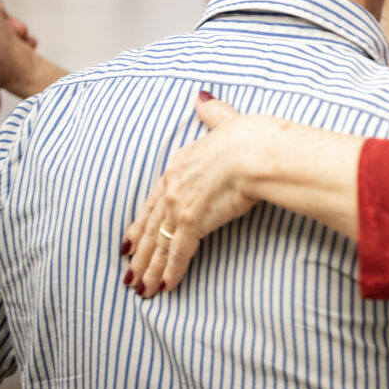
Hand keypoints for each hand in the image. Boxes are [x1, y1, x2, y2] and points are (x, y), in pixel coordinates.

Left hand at [121, 92, 362, 297]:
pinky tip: (165, 287)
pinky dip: (171, 271)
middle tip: (132, 274)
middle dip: (141, 252)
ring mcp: (181, 205)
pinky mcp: (193, 221)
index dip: (142, 222)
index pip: (154, 200)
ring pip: (160, 243)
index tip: (131, 239)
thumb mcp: (226, 120)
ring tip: (143, 290)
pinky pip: (179, 252)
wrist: (257, 151)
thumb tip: (202, 98)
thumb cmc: (250, 137)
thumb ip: (213, 114)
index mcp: (179, 164)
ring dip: (151, 269)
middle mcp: (173, 186)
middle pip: (151, 226)